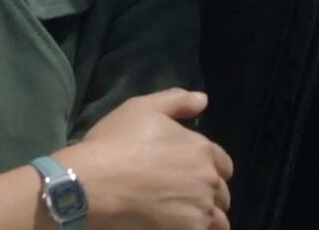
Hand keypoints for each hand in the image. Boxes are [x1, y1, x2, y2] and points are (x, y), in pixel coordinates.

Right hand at [63, 89, 232, 229]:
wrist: (94, 183)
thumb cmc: (116, 142)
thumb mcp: (144, 107)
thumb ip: (178, 101)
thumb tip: (204, 100)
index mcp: (202, 149)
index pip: (224, 165)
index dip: (211, 169)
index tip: (194, 175)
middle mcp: (208, 180)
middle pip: (222, 194)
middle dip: (210, 196)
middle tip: (187, 199)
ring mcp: (200, 210)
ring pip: (218, 221)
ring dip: (208, 219)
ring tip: (186, 219)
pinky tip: (178, 228)